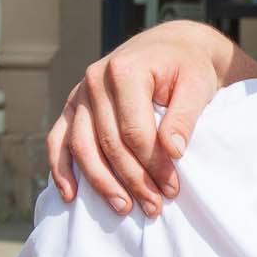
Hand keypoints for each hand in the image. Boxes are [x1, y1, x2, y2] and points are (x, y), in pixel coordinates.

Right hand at [45, 21, 249, 215]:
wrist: (171, 47)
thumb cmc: (188, 67)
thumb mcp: (197, 86)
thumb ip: (185, 117)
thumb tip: (172, 152)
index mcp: (124, 71)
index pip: (133, 131)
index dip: (152, 164)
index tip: (172, 189)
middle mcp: (94, 81)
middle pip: (108, 142)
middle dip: (131, 179)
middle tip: (154, 207)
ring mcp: (79, 94)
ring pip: (82, 146)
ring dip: (100, 182)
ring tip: (123, 208)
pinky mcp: (73, 106)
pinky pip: (59, 140)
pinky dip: (61, 168)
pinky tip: (70, 194)